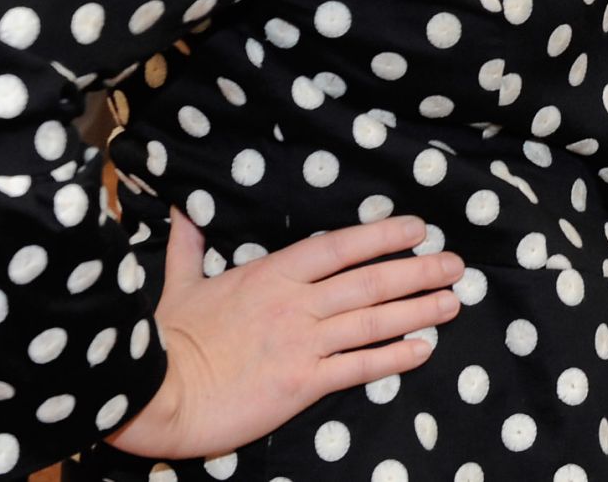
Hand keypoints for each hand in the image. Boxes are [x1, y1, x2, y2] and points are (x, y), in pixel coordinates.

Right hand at [109, 211, 462, 459]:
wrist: (153, 395)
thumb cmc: (165, 340)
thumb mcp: (181, 283)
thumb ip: (190, 247)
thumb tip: (181, 212)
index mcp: (273, 274)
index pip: (341, 247)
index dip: (383, 235)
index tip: (418, 228)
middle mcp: (297, 304)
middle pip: (371, 281)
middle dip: (418, 270)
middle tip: (455, 264)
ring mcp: (302, 343)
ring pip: (374, 321)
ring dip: (418, 310)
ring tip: (452, 302)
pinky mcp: (301, 384)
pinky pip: (358, 367)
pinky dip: (394, 357)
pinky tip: (422, 349)